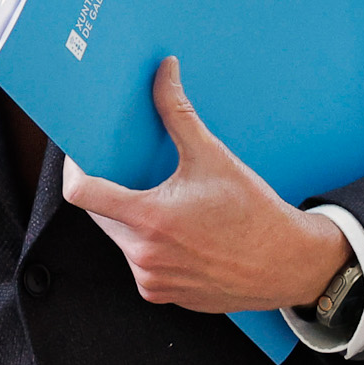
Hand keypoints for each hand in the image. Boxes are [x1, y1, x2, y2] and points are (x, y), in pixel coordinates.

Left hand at [61, 57, 350, 311]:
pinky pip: (141, 263)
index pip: (81, 193)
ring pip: (121, 240)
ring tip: (167, 204)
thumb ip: (178, 113)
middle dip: (112, 191)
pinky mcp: (162, 295)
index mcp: (149, 219)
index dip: (76, 169)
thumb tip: (163, 70)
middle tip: (136, 173)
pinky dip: (151, 245)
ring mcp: (151, 279)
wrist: (288, 265)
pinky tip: (181, 234)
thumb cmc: (253, 212)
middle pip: (101, 214)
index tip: (83, 156)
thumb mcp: (214, 157)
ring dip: (133, 219)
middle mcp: (143, 255)